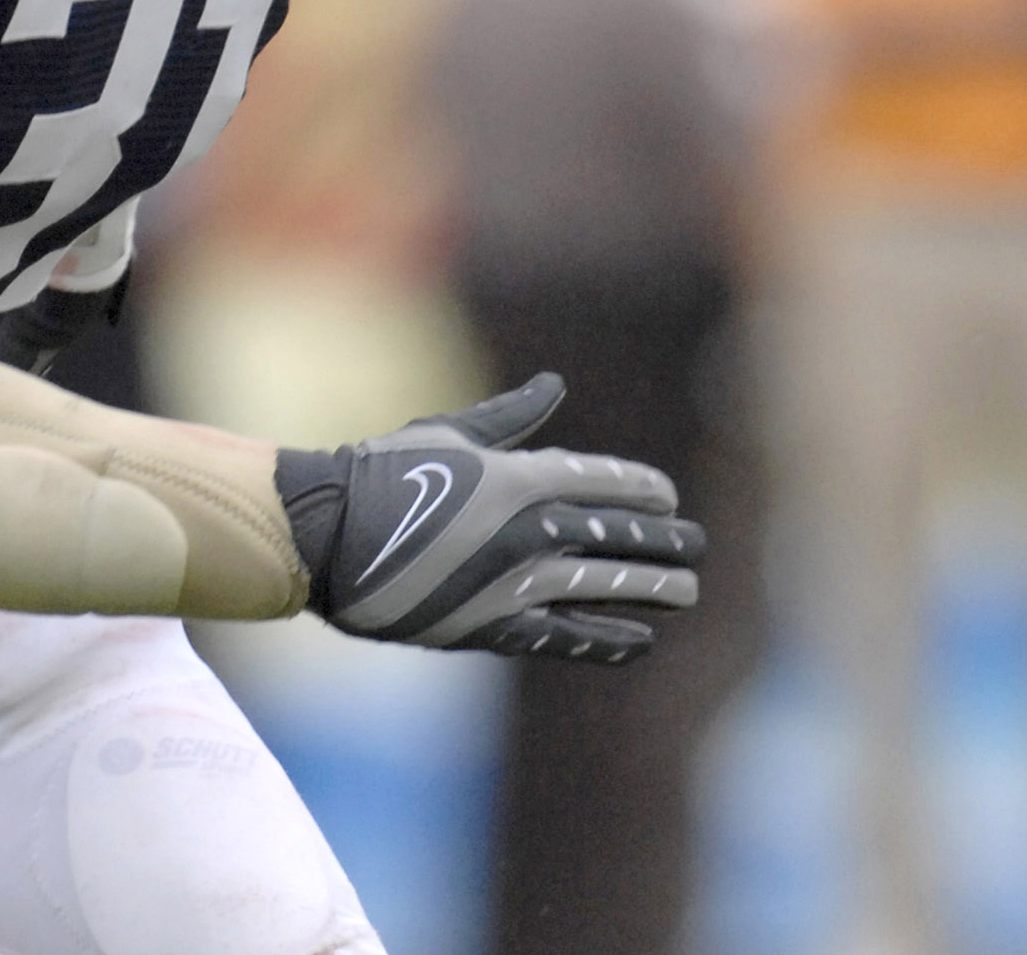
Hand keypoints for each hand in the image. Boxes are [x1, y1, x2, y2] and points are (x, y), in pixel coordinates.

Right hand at [275, 373, 702, 662]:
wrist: (329, 537)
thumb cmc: (382, 472)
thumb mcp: (448, 431)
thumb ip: (510, 417)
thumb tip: (555, 385)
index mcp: (518, 477)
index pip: (603, 483)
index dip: (643, 490)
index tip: (667, 496)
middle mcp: (527, 531)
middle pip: (616, 536)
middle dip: (663, 540)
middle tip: (697, 544)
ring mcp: (514, 583)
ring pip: (603, 586)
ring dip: (651, 589)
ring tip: (686, 591)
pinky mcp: (493, 627)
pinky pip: (566, 636)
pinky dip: (606, 640)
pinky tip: (639, 642)